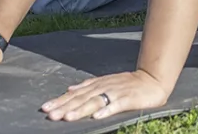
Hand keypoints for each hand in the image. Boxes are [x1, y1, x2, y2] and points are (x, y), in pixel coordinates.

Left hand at [40, 70, 170, 121]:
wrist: (152, 80)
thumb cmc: (127, 84)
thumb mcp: (105, 82)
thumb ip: (88, 86)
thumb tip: (69, 88)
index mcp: (97, 85)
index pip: (75, 94)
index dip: (60, 100)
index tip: (45, 108)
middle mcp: (103, 87)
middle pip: (81, 98)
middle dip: (65, 107)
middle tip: (51, 115)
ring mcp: (116, 92)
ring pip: (95, 102)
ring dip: (80, 110)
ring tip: (67, 118)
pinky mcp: (128, 99)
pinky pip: (116, 105)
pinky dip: (106, 110)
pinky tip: (97, 117)